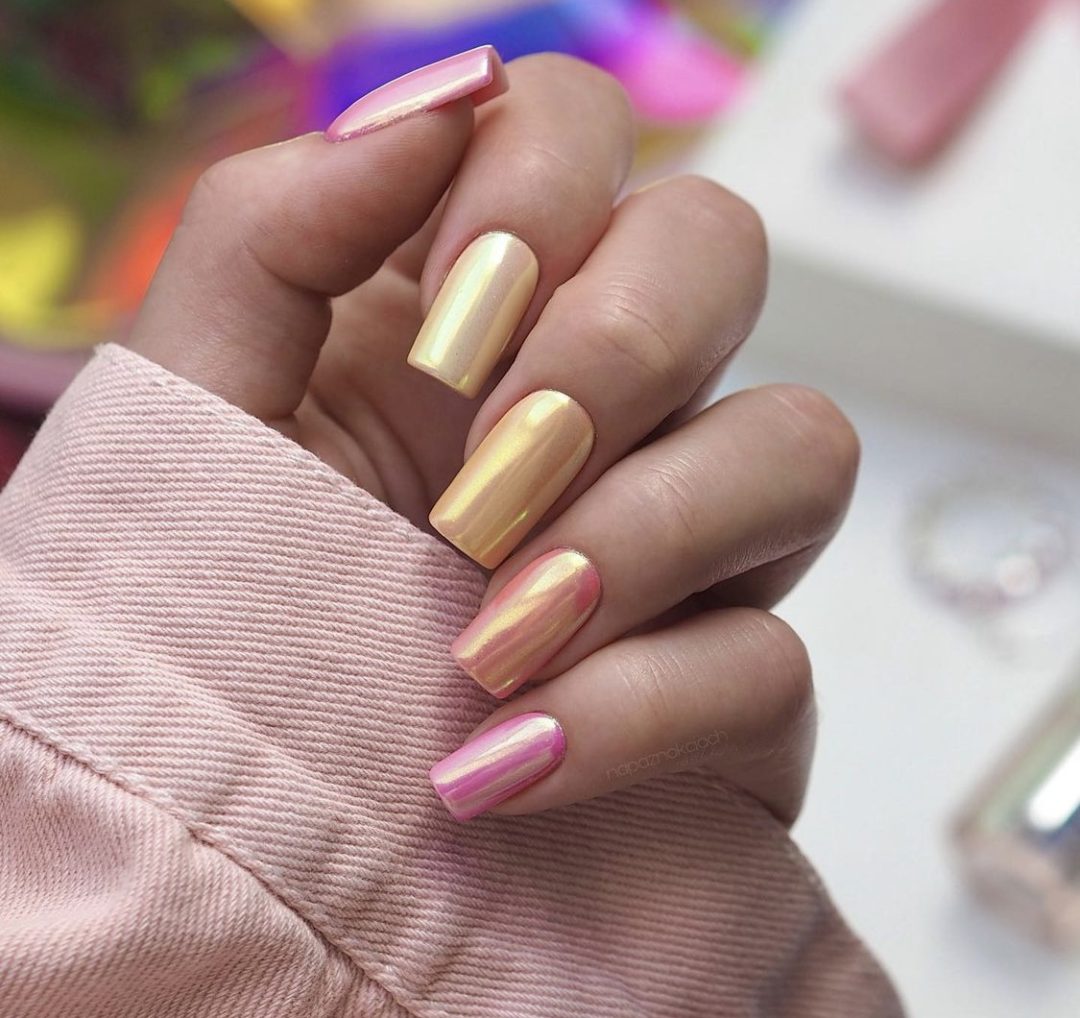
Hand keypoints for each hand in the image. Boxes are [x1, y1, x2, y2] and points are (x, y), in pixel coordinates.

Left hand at [130, 50, 857, 824]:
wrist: (245, 832)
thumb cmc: (211, 609)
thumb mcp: (196, 408)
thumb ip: (276, 228)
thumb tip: (439, 97)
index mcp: (471, 307)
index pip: (579, 130)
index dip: (544, 187)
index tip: (455, 312)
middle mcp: (599, 399)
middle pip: (720, 250)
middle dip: (617, 348)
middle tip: (487, 477)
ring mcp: (684, 540)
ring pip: (801, 446)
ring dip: (648, 534)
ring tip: (494, 634)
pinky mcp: (731, 688)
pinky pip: (774, 660)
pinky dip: (643, 708)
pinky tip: (512, 762)